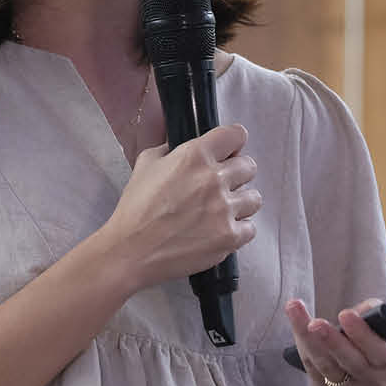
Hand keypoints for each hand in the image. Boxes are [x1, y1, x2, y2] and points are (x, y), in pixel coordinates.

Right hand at [102, 123, 258, 290]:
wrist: (131, 250)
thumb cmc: (135, 208)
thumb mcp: (146, 164)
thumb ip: (169, 149)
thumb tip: (181, 144)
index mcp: (195, 156)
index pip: (236, 135)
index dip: (233, 143)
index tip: (228, 152)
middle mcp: (215, 179)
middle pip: (249, 166)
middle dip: (237, 173)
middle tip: (220, 185)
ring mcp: (225, 209)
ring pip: (254, 198)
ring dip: (240, 202)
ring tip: (222, 211)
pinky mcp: (229, 237)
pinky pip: (250, 228)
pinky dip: (238, 229)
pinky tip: (220, 230)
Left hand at [284, 296, 385, 385]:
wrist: (377, 384)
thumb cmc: (383, 343)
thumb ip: (374, 315)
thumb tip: (351, 313)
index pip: (380, 351)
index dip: (362, 334)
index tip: (345, 314)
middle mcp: (375, 379)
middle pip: (351, 362)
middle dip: (332, 342)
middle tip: (314, 323)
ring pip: (327, 366)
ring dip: (308, 340)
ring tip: (295, 311)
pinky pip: (312, 368)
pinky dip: (303, 345)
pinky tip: (296, 323)